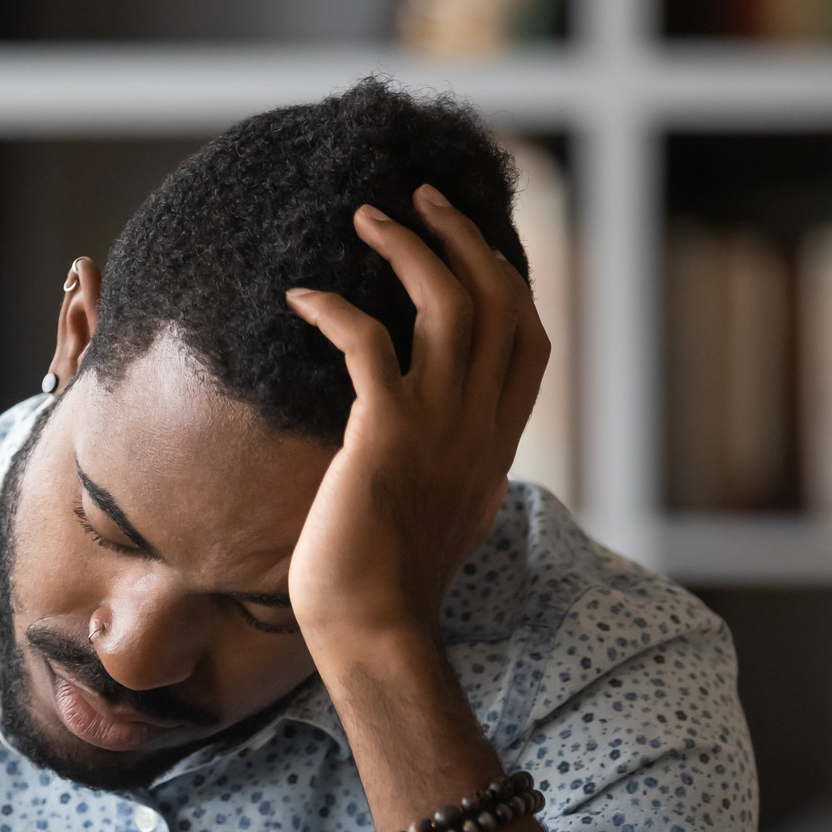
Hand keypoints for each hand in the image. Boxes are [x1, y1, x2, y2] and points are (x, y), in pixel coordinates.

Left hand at [282, 185, 549, 651]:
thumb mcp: (442, 518)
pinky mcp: (385, 435)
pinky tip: (301, 298)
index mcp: (496, 445)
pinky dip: (336, 309)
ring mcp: (439, 428)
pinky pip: (369, 344)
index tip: (471, 241)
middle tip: (419, 198)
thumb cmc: (388, 588)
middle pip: (499, 300)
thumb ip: (453, 472)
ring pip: (449, 303)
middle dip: (462, 236)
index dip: (508, 279)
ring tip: (365, 218)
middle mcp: (479, 428)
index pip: (530, 341)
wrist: (373, 632)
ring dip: (408, 248)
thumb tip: (445, 454)